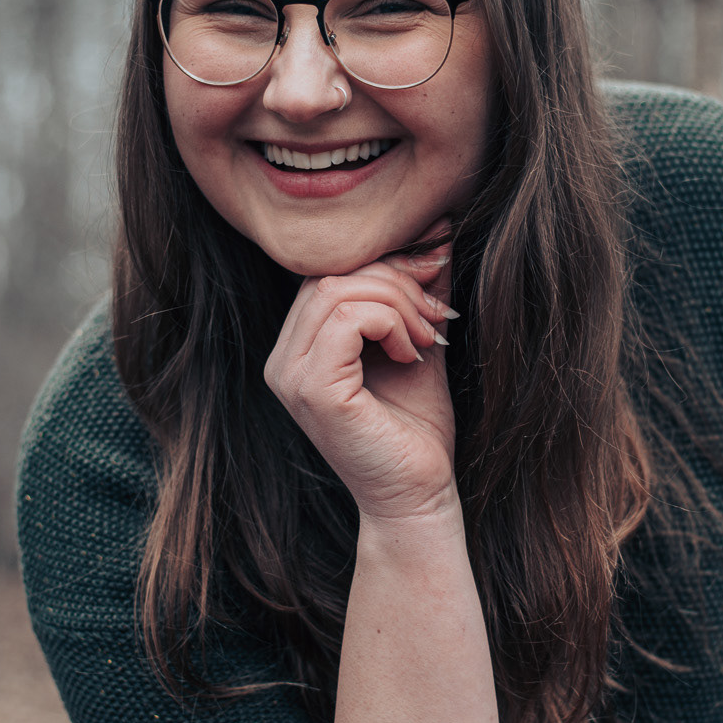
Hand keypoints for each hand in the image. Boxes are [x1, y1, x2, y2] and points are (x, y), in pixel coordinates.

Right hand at [263, 224, 461, 525]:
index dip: (383, 260)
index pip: (327, 272)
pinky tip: (412, 352)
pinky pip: (346, 319)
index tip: (435, 270)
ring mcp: (291, 376)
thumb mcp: (419, 340)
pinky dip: (390, 322)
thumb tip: (439, 227)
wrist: (420, 495)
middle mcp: (284, 359)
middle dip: (395, 278)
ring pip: (336, 290)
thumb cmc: (417, 429)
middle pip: (330, 274)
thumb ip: (418, 288)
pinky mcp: (313, 391)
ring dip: (397, 301)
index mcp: (299, 347)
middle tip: (438, 310)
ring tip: (429, 336)